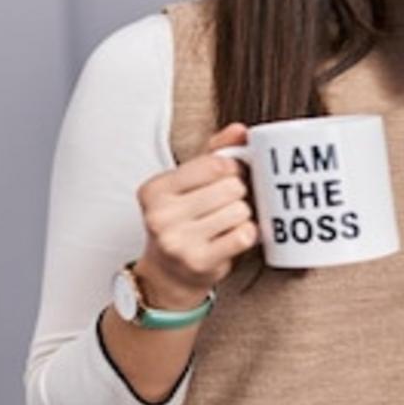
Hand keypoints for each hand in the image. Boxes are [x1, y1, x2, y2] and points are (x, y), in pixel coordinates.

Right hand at [133, 122, 257, 304]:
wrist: (168, 274)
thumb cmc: (182, 221)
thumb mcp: (188, 183)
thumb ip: (214, 153)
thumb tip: (240, 130)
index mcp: (155, 189)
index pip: (214, 163)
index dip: (232, 168)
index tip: (229, 177)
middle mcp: (160, 215)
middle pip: (231, 187)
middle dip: (238, 193)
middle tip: (228, 203)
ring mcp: (177, 241)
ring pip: (240, 211)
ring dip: (242, 216)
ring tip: (227, 222)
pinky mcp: (199, 262)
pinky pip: (244, 235)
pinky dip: (248, 234)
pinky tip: (234, 237)